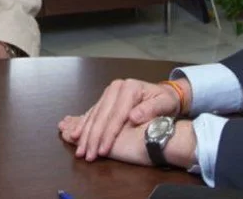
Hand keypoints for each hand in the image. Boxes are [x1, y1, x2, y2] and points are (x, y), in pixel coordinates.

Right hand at [59, 78, 184, 160]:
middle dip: (92, 138)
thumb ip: (150, 109)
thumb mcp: (164, 103)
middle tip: (86, 155)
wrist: (166, 93)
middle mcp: (116, 88)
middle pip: (101, 116)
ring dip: (85, 134)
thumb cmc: (166, 100)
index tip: (102, 151)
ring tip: (79, 150)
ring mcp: (109, 92)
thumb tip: (133, 117)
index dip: (108, 135)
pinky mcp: (105, 98)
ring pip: (94, 115)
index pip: (116, 116)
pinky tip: (76, 136)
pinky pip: (92, 113)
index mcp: (129, 88)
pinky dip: (84, 126)